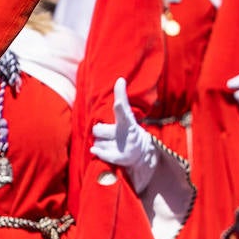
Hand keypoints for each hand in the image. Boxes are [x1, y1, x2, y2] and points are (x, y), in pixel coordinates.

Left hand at [90, 77, 157, 192]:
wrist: (141, 153)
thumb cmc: (128, 130)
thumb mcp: (127, 115)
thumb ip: (122, 98)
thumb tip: (120, 79)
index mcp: (128, 122)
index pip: (123, 112)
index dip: (120, 105)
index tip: (119, 99)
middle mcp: (127, 134)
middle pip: (98, 130)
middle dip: (98, 131)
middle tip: (107, 132)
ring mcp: (124, 147)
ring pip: (96, 142)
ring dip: (99, 142)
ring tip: (111, 143)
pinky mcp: (119, 159)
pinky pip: (98, 152)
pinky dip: (97, 151)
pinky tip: (102, 150)